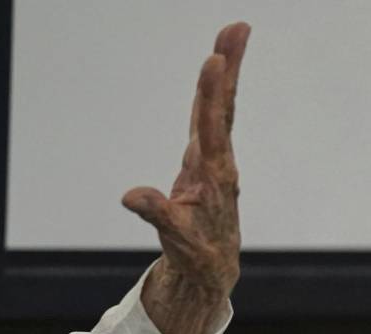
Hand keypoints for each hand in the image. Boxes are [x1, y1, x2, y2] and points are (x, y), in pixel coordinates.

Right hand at [122, 21, 250, 298]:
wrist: (213, 267)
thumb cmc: (197, 253)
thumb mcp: (177, 238)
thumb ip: (158, 214)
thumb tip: (133, 196)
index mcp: (214, 175)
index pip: (213, 127)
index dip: (212, 94)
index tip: (215, 61)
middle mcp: (218, 160)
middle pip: (222, 107)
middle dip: (228, 68)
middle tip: (237, 28)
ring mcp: (213, 157)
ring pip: (220, 107)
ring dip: (225, 71)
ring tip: (233, 34)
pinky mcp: (205, 158)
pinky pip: (211, 116)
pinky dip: (213, 91)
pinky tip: (218, 67)